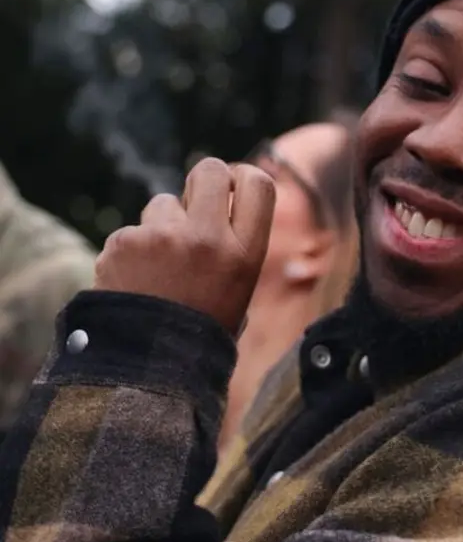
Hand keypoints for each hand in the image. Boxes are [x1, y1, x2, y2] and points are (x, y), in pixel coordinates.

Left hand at [94, 158, 275, 336]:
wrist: (149, 370)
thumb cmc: (201, 329)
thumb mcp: (239, 288)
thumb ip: (235, 242)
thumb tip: (222, 202)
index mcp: (245, 253)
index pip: (258, 183)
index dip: (244, 179)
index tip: (234, 189)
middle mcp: (209, 238)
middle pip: (210, 170)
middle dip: (202, 182)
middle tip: (196, 206)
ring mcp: (164, 238)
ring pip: (164, 203)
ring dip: (162, 226)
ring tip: (161, 269)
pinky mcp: (125, 242)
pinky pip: (131, 231)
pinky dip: (132, 252)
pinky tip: (136, 282)